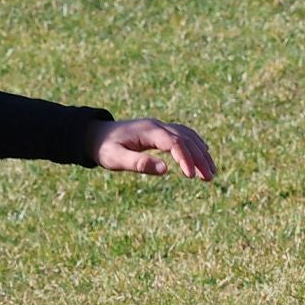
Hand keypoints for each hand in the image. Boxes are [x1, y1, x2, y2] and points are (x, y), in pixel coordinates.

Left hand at [86, 118, 215, 180]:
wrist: (94, 135)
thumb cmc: (103, 149)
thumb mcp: (116, 159)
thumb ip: (139, 164)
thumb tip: (165, 170)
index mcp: (148, 131)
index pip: (174, 143)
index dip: (185, 158)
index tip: (190, 176)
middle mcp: (157, 126)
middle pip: (186, 139)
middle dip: (200, 158)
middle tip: (209, 178)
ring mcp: (159, 127)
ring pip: (188, 137)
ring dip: (201, 153)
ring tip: (210, 173)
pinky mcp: (159, 131)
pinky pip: (183, 135)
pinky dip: (195, 145)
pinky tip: (203, 156)